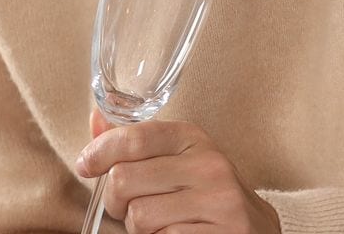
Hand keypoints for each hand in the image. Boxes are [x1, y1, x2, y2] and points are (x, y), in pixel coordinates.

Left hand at [75, 111, 282, 233]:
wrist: (257, 232)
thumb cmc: (207, 196)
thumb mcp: (179, 162)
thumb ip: (138, 144)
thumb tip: (95, 120)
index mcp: (195, 140)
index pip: (135, 137)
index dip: (100, 151)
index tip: (85, 165)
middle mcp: (210, 166)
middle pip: (125, 179)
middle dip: (116, 201)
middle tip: (128, 209)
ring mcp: (219, 203)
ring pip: (139, 216)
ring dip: (138, 229)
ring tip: (159, 226)